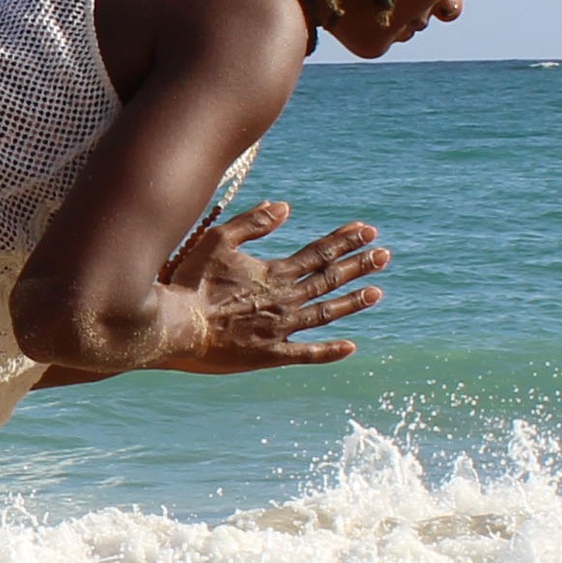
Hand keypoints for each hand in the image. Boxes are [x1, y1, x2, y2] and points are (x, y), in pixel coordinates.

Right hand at [145, 204, 383, 374]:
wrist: (176, 326)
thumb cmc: (191, 282)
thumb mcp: (218, 240)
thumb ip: (254, 223)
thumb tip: (286, 206)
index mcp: (275, 273)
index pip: (319, 253)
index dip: (345, 241)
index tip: (367, 231)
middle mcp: (285, 299)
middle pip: (330, 279)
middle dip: (359, 265)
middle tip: (384, 255)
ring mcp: (281, 329)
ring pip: (326, 313)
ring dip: (353, 302)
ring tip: (377, 292)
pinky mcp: (270, 355)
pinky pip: (307, 354)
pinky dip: (330, 352)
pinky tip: (351, 347)